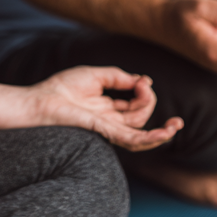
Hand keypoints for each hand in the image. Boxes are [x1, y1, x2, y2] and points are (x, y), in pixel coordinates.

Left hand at [30, 66, 181, 151]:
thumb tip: (143, 80)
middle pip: (140, 115)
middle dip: (148, 100)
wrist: (40, 101)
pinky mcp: (105, 132)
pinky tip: (166, 135)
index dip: (143, 90)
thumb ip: (119, 77)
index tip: (142, 79)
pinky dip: (150, 139)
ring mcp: (108, 128)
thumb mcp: (95, 75)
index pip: (135, 103)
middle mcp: (110, 120)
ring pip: (141, 135)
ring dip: (162, 131)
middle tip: (143, 84)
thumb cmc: (61, 88)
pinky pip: (131, 140)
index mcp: (107, 107)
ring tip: (176, 123)